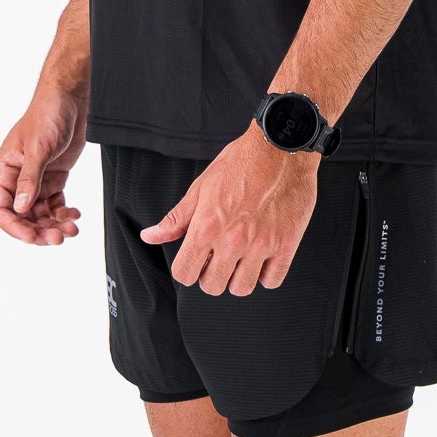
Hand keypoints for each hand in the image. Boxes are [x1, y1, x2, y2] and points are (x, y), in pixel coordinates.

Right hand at [0, 85, 87, 245]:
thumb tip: (19, 208)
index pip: (0, 209)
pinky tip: (75, 214)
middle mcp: (17, 178)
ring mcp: (36, 179)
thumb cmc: (48, 114)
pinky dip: (64, 213)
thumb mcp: (37, 148)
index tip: (33, 237)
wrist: (70, 98)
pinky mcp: (53, 177)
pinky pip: (55, 204)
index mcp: (4, 170)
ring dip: (54, 225)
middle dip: (39, 230)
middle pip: (22, 217)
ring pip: (40, 214)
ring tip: (72, 228)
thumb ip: (29, 179)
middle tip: (58, 238)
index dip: (14, 227)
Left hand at [139, 123, 320, 295]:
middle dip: (212, 274)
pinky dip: (266, 273)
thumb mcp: (201, 187)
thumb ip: (176, 219)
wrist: (279, 147)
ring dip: (238, 277)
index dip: (187, 267)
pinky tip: (262, 256)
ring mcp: (261, 245)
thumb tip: (150, 236)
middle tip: (219, 256)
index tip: (195, 258)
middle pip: (212, 286)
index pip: (184, 274)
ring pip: (242, 289)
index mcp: (207, 226)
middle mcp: (232, 240)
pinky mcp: (286, 245)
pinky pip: (272, 281)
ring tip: (241, 256)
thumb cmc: (241, 162)